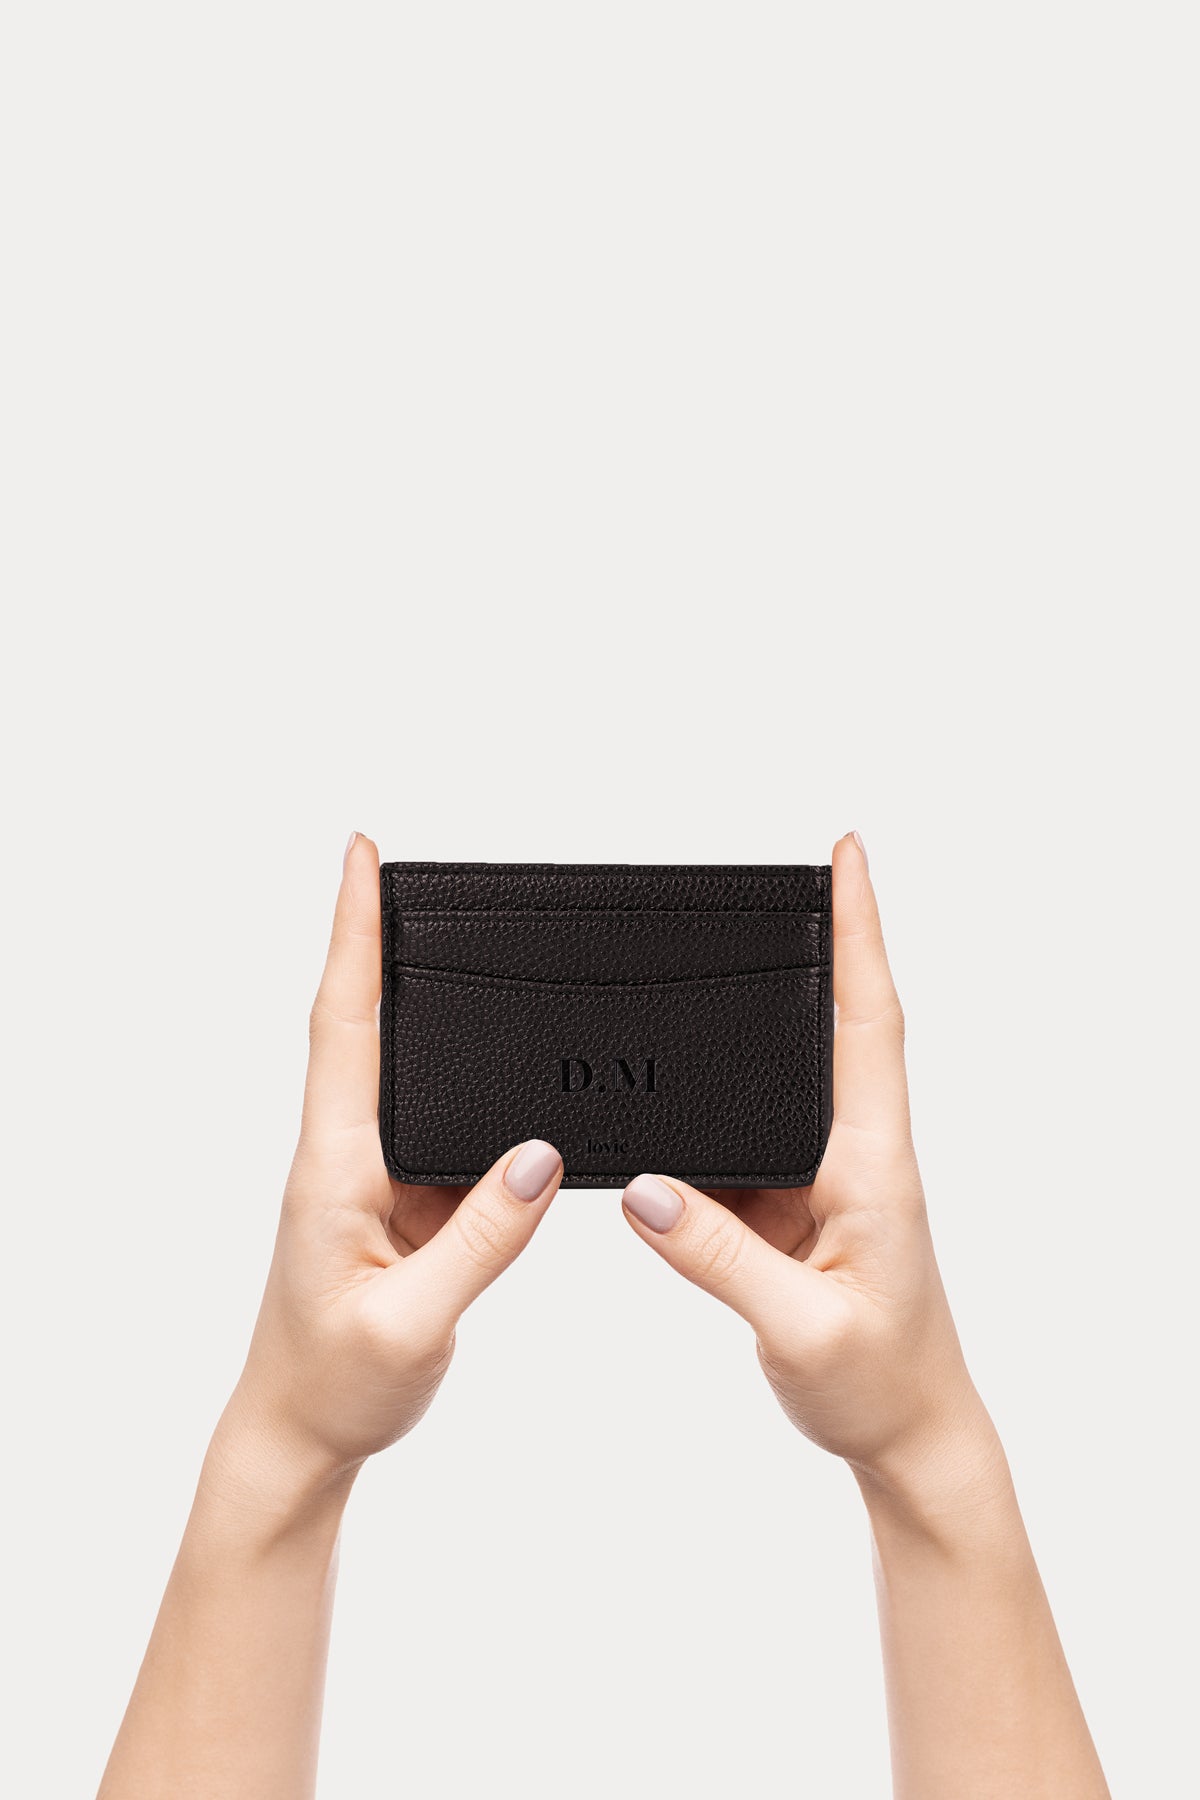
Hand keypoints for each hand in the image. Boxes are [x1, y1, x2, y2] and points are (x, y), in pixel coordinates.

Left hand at [219, 832, 563, 1492]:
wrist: (303, 1437)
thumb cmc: (338, 1386)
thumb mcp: (414, 1320)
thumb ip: (481, 1239)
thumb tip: (540, 1153)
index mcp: (335, 1167)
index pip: (341, 1025)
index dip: (351, 936)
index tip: (360, 860)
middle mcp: (346, 1155)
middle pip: (362, 1022)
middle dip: (376, 937)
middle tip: (405, 868)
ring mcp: (372, 1176)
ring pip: (400, 1070)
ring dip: (415, 1000)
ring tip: (453, 936)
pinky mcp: (399, 1202)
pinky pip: (436, 1124)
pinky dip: (465, 1080)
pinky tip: (496, 1064)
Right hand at [619, 832, 995, 1504]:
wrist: (906, 1434)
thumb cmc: (879, 1384)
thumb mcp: (798, 1327)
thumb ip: (719, 1257)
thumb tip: (647, 1188)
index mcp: (873, 1164)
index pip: (870, 1022)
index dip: (861, 933)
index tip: (849, 858)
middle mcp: (852, 1154)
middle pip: (835, 1023)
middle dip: (819, 940)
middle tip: (787, 872)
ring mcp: (821, 1177)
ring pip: (784, 1078)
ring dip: (759, 1018)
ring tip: (711, 956)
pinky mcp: (790, 1206)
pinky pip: (743, 1136)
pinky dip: (709, 1104)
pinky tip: (674, 1084)